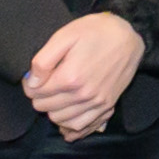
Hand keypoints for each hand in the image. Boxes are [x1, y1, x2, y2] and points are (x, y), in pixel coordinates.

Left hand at [23, 9, 147, 138]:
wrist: (128, 37)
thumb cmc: (95, 32)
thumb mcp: (64, 36)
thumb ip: (43, 60)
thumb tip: (32, 82)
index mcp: (69, 77)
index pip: (35, 94)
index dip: (30, 84)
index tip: (34, 77)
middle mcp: (83, 95)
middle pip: (45, 108)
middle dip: (41, 97)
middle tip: (45, 84)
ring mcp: (96, 103)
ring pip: (60, 120)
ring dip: (53, 110)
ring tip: (56, 97)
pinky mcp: (107, 105)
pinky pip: (82, 126)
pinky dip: (70, 127)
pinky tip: (65, 121)